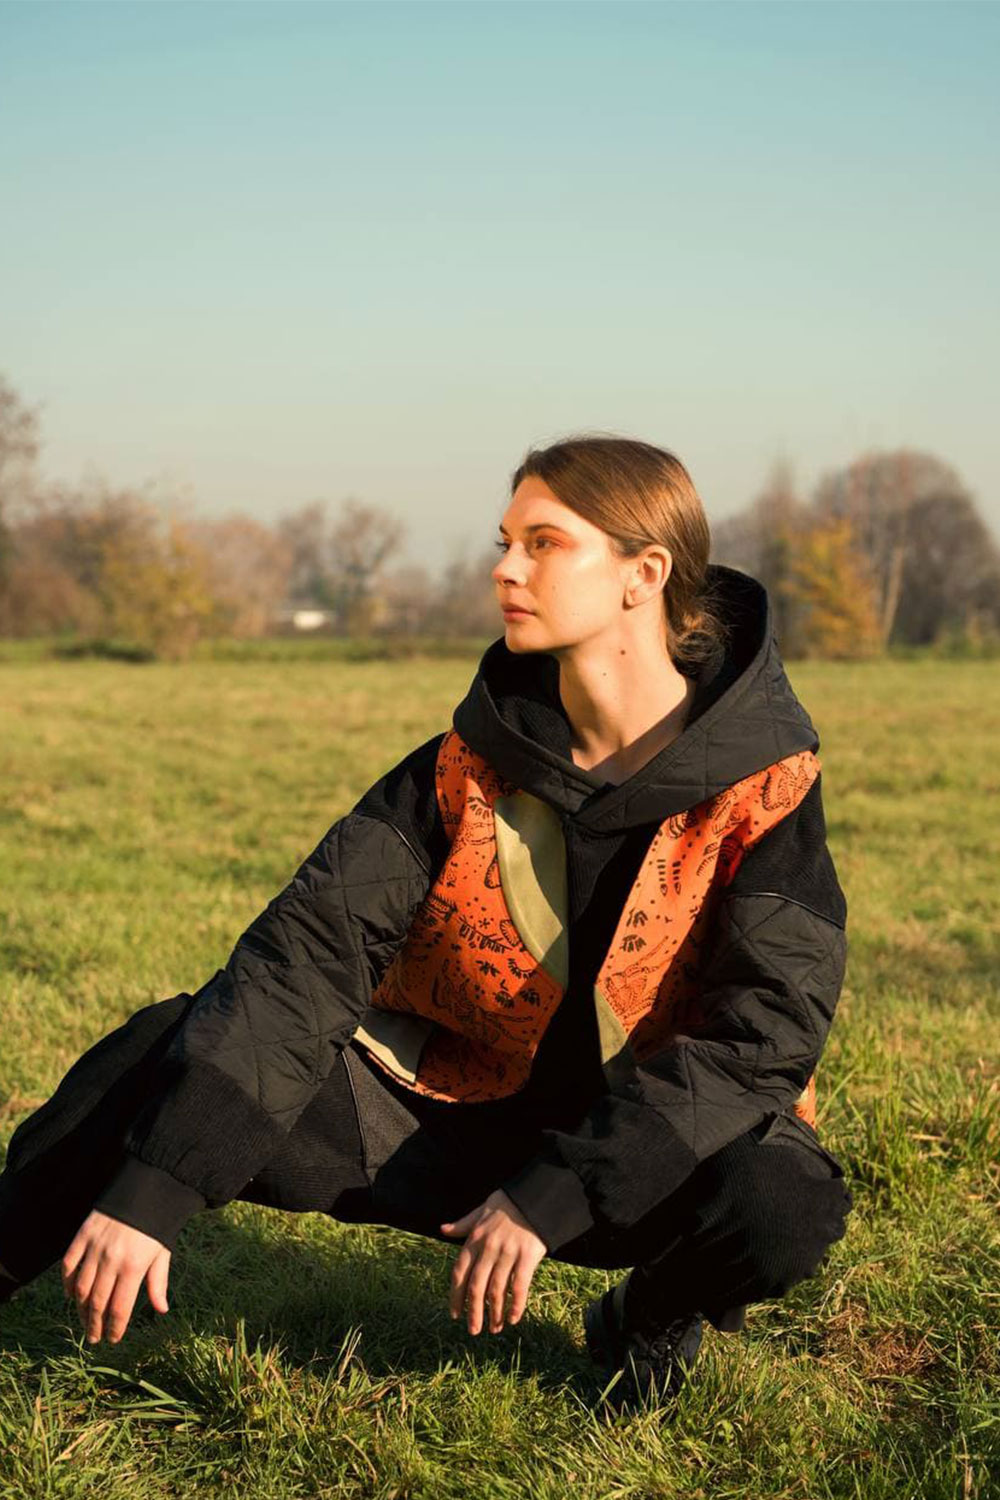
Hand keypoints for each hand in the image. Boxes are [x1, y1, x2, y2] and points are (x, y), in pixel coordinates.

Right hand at [61, 1210, 170, 1345]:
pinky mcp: (84, 1234)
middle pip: (97, 1302)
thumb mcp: (162, 1253)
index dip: (115, 1328)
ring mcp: (95, 1247)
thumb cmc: (157, 1223)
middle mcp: (112, 1260)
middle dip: (94, 1324)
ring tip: (84, 1320)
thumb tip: (162, 1310)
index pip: (120, 1308)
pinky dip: (67, 1282)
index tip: (112, 1339)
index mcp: (134, 1267)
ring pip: (81, 1287)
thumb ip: (158, 1282)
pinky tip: (71, 1295)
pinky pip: (69, 1264)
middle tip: (94, 1338)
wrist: (147, 1187)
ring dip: (80, 1308)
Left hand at [440, 1189, 546, 1335]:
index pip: (460, 1272)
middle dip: (474, 1312)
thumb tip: (443, 1229)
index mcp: (475, 1238)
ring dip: (494, 1313)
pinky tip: (513, 1319)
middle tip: (473, 1330)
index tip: (455, 1314)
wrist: (535, 1196)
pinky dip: (516, 1305)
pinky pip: (519, 1286)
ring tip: (494, 1329)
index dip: (456, 1295)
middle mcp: (489, 1248)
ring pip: (497, 1290)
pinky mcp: (527, 1257)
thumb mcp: (481, 1210)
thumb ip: (463, 1224)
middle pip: (476, 1287)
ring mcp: (508, 1253)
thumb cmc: (507, 1203)